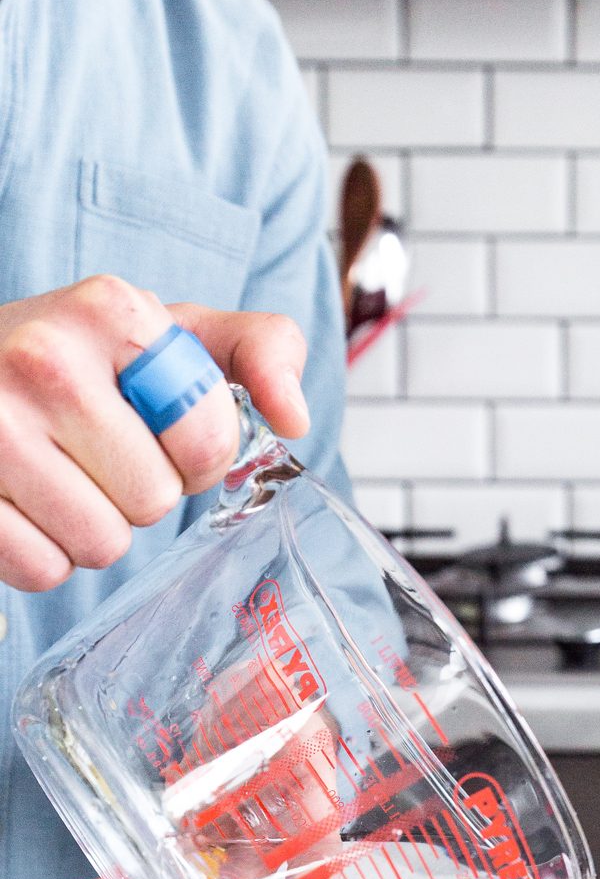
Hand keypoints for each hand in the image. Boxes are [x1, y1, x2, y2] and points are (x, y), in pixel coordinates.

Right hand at [0, 275, 309, 591]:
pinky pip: (41, 569)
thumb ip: (258, 350)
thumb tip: (293, 418)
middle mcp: (42, 356)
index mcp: (110, 309)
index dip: (198, 456)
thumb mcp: (172, 332)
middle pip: (153, 499)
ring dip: (93, 528)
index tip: (163, 434)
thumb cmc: (82, 358)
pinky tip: (27, 505)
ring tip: (61, 477)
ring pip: (99, 543)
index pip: (209, 437)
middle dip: (139, 492)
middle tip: (99, 455)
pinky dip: (43, 556)